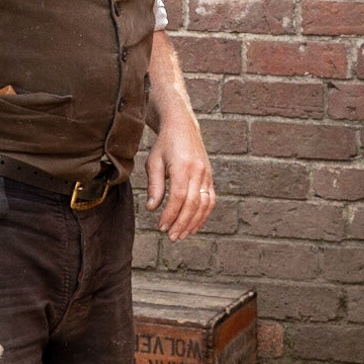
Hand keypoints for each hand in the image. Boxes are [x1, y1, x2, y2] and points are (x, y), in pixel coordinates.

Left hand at [145, 114, 214, 240]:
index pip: (178, 197)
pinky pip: (210, 200)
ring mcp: (207, 175)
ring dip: (194, 222)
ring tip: (181, 235)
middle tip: (171, 236)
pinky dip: (203, 215)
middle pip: (193, 203)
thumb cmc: (164, 144)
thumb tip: (153, 208)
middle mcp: (198, 171)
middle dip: (182, 223)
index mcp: (183, 167)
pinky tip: (194, 225)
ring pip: (205, 204)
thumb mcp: (154, 162)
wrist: (183, 127)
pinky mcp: (210, 177)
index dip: (170, 214)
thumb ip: (155, 185)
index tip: (161, 226)